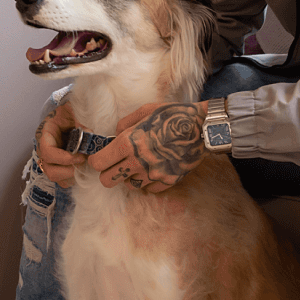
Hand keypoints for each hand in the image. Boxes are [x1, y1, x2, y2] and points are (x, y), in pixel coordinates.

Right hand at [34, 101, 84, 187]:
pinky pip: (62, 179)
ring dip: (71, 176)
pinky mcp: (59, 165)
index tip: (80, 157)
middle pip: (49, 169)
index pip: (47, 152)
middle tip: (84, 163)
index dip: (63, 158)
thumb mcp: (74, 110)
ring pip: (55, 177)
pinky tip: (83, 168)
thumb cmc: (70, 110)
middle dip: (68, 170)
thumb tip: (90, 133)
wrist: (70, 112)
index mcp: (45, 134)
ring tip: (85, 166)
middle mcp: (44, 149)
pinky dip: (73, 178)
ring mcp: (51, 159)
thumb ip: (81, 121)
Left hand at [87, 102, 205, 191]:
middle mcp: (137, 163)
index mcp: (127, 144)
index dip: (98, 160)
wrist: (201, 128)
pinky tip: (155, 167)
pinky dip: (149, 181)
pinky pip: (149, 189)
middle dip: (109, 173)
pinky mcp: (166, 182)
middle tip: (117, 164)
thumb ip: (124, 124)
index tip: (103, 156)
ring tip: (141, 163)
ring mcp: (152, 175)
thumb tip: (114, 135)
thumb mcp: (145, 111)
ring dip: (130, 177)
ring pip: (129, 186)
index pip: (97, 163)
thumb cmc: (172, 116)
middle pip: (107, 181)